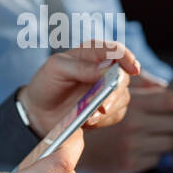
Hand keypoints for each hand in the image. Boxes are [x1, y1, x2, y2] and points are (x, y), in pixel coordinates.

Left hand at [17, 41, 139, 139]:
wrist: (39, 110)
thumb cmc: (47, 82)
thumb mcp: (57, 68)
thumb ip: (81, 66)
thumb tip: (106, 67)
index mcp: (92, 52)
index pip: (116, 50)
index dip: (127, 58)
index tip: (133, 69)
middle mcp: (104, 69)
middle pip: (123, 76)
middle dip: (114, 92)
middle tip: (101, 105)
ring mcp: (107, 89)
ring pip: (123, 97)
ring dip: (108, 108)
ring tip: (88, 117)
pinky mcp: (108, 108)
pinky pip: (117, 114)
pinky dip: (105, 119)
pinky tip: (88, 121)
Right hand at [80, 72, 172, 172]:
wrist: (66, 137)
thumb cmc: (95, 107)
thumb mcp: (117, 90)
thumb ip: (145, 85)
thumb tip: (172, 85)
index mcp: (133, 104)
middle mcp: (135, 126)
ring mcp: (133, 148)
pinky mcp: (130, 164)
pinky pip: (158, 156)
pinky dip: (161, 149)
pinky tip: (156, 141)